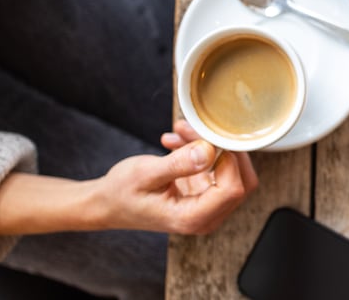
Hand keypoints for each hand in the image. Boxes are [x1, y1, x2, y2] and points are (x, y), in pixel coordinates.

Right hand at [96, 120, 257, 234]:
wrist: (107, 203)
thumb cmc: (120, 194)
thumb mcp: (145, 174)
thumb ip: (178, 164)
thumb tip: (208, 151)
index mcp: (193, 218)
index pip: (233, 189)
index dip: (228, 160)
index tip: (207, 139)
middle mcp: (205, 216)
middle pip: (241, 181)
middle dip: (223, 149)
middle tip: (197, 130)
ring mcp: (207, 205)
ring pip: (229, 170)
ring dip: (209, 146)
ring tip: (180, 132)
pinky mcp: (203, 192)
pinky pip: (215, 168)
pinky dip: (201, 151)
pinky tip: (178, 142)